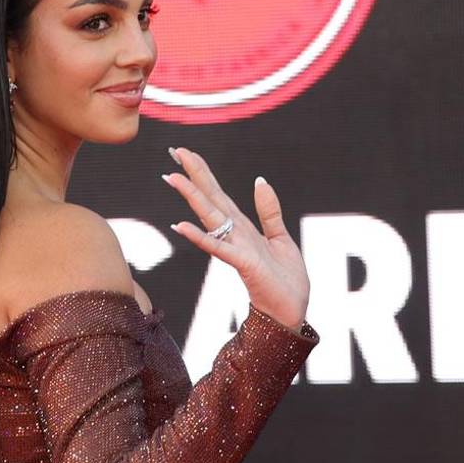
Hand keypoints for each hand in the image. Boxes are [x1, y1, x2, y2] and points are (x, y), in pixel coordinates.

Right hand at [162, 146, 308, 331]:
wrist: (291, 311)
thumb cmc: (284, 279)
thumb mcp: (281, 237)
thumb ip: (269, 211)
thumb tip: (260, 180)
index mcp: (242, 227)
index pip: (218, 194)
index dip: (203, 172)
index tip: (185, 152)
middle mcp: (234, 235)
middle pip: (210, 199)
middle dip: (193, 175)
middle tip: (174, 151)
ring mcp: (236, 248)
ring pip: (211, 218)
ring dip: (192, 198)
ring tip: (172, 178)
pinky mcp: (244, 264)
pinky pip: (220, 248)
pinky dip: (201, 237)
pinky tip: (182, 226)